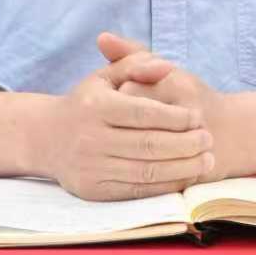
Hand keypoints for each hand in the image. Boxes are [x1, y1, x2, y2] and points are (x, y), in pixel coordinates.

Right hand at [33, 43, 216, 202]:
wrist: (46, 138)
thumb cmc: (86, 102)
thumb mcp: (104, 76)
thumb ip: (136, 63)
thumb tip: (166, 65)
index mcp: (95, 106)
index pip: (144, 113)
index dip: (175, 117)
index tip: (198, 116)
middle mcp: (91, 138)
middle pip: (148, 145)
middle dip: (185, 144)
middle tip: (209, 139)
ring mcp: (92, 167)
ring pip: (146, 171)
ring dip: (182, 168)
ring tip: (206, 161)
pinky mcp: (94, 190)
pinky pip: (137, 191)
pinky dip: (165, 187)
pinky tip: (185, 177)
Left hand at [97, 31, 255, 181]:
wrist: (237, 133)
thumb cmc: (191, 96)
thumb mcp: (166, 70)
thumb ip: (133, 54)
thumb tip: (101, 37)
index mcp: (179, 84)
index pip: (131, 90)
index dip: (115, 98)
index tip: (111, 102)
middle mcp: (189, 112)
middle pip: (135, 121)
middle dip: (117, 127)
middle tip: (112, 127)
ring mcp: (195, 145)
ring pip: (145, 154)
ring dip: (126, 152)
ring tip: (121, 144)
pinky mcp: (196, 172)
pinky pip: (159, 177)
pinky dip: (140, 173)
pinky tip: (131, 165)